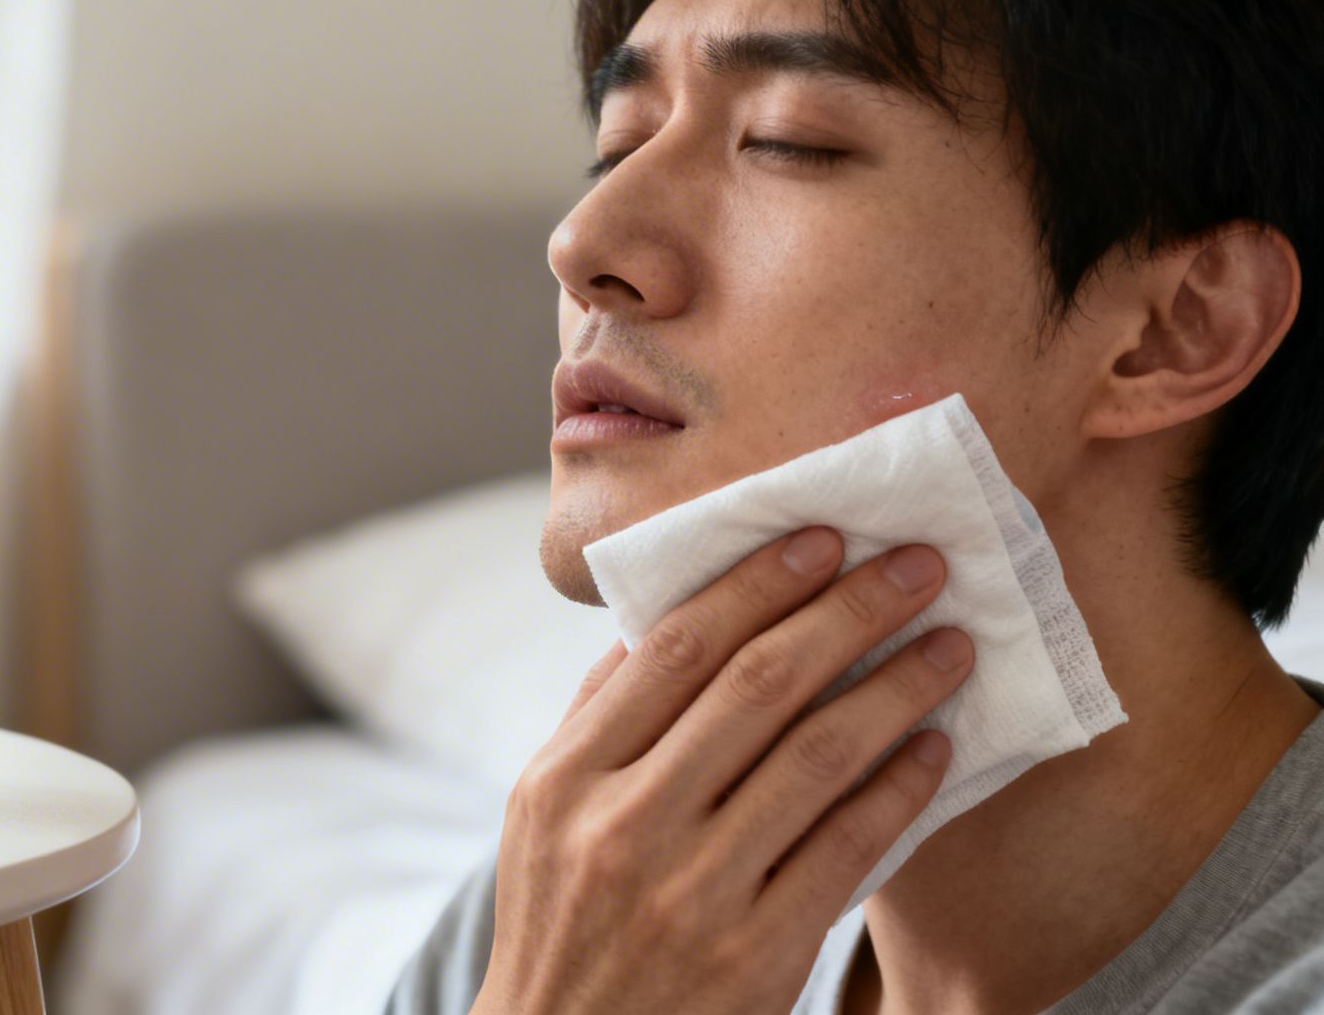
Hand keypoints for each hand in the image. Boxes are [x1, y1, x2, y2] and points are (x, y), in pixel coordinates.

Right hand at [471, 529, 971, 1014]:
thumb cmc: (562, 922)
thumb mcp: (542, 815)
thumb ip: (596, 719)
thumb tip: (661, 618)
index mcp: (566, 776)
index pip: (674, 651)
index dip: (757, 585)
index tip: (822, 538)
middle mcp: (625, 825)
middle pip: (756, 687)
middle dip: (847, 612)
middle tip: (915, 565)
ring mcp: (694, 892)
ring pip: (817, 759)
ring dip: (897, 689)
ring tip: (950, 644)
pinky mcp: (757, 955)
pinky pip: (847, 849)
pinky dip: (900, 789)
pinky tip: (937, 746)